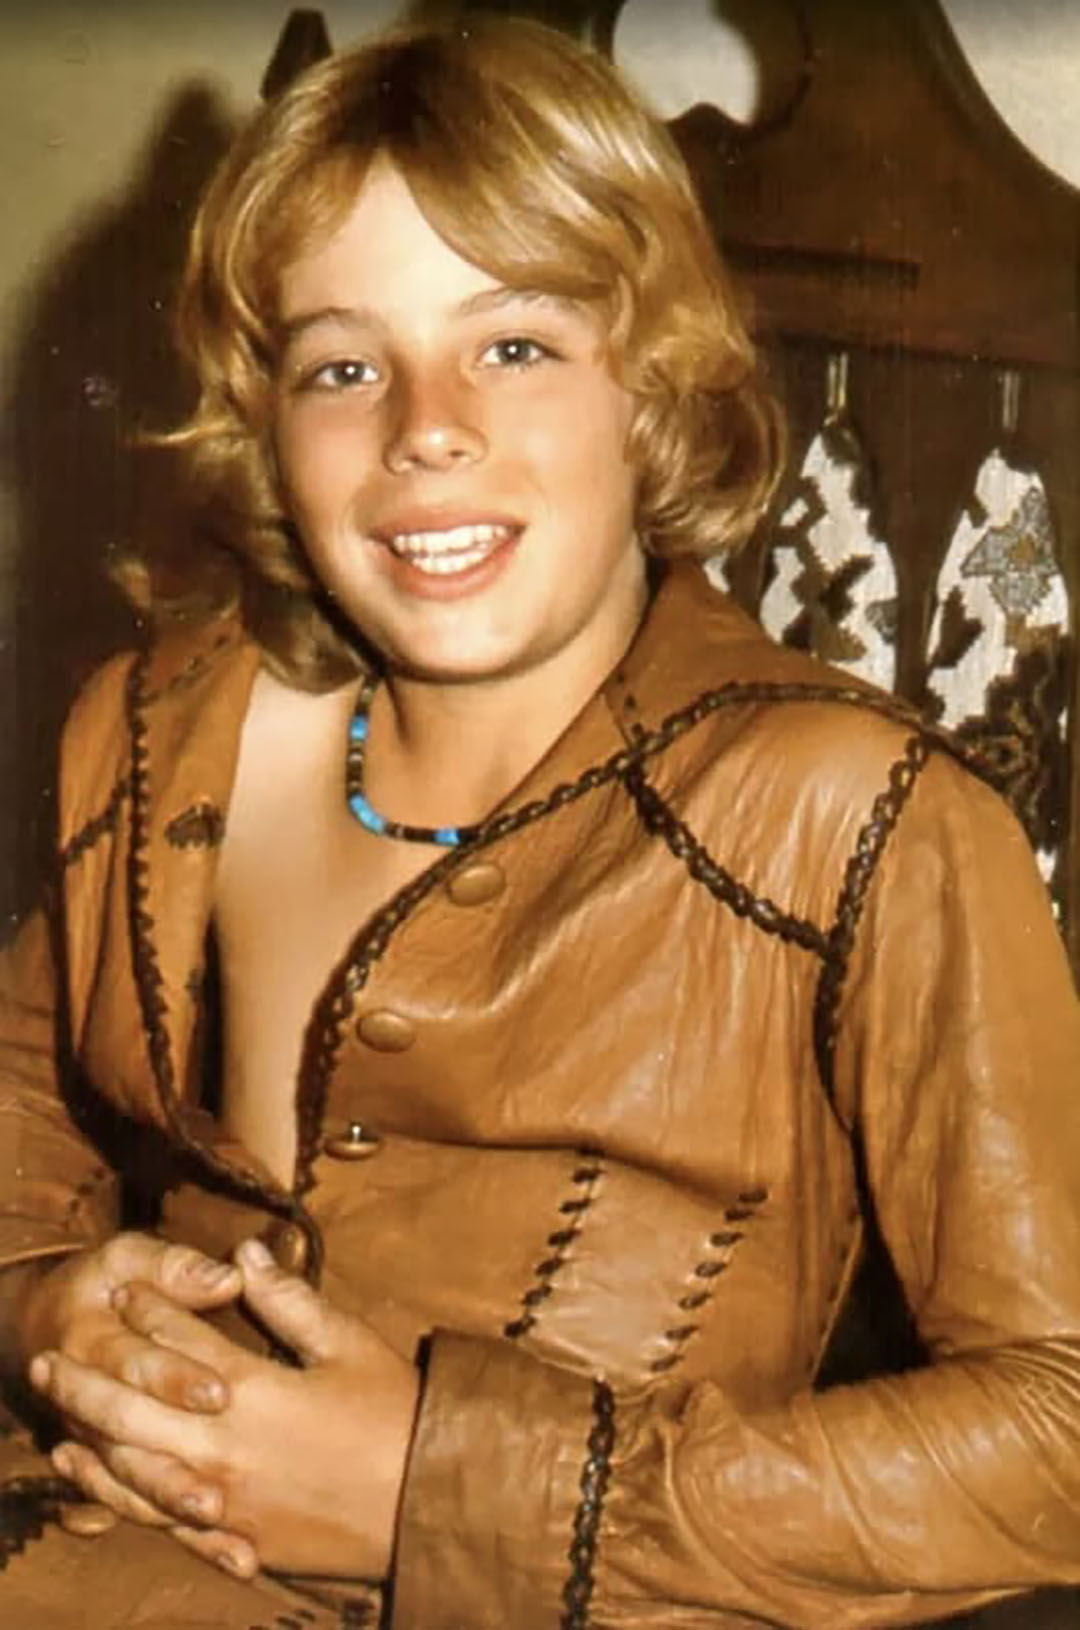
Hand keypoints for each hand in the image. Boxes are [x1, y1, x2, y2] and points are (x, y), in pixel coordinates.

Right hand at [20, 1231, 252, 1571]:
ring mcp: (100, 1442)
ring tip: (219, 1522)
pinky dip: (185, 1532)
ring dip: (174, 1506)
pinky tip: (234, 1555)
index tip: (222, 1393)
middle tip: (218, 1488)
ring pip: (134, 1483)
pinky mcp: (118, 1467)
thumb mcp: (128, 1258)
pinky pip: (146, 1507)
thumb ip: (176, 1267)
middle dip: (173, 1466)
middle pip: (132, 1439)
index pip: (136, 1363)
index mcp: (94, 1340)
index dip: (176, 1378)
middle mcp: (89, 1402)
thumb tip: (230, 1274)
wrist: (46, 1322)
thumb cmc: (102, 1281)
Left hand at [30, 1239, 419, 1579]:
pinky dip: (112, 1491)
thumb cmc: (394, 1414)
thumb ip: (290, 1302)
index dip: (147, 1309)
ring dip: (86, 1430)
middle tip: (48, 1353)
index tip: (122, 1288)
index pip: (181, 1340)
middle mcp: (224, 1445)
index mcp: (255, 1390)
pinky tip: (89, 1472)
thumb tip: (245, 1255)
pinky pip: (154, 1516)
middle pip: (133, 1404)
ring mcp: (222, 1498)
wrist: (422, 1505)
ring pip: (130, 1464)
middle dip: (86, 1374)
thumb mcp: (350, 1345)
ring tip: (54, 1404)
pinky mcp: (230, 1538)